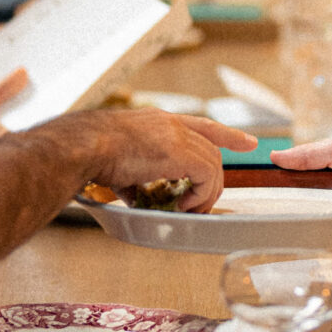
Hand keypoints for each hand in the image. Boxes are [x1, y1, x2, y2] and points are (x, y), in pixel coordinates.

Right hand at [88, 109, 253, 212]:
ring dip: (206, 191)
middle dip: (216, 177)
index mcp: (157, 121)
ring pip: (213, 164)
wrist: (83, 147)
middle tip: (203, 202)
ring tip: (190, 209)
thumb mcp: (119, 162)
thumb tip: (136, 196)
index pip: (202, 125)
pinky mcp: (179, 151)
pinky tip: (185, 206)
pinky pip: (206, 176)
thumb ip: (135, 176)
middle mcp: (171, 124)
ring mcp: (177, 135)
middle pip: (212, 149)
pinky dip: (201, 194)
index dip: (227, 135)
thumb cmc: (90, 155)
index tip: (247, 142)